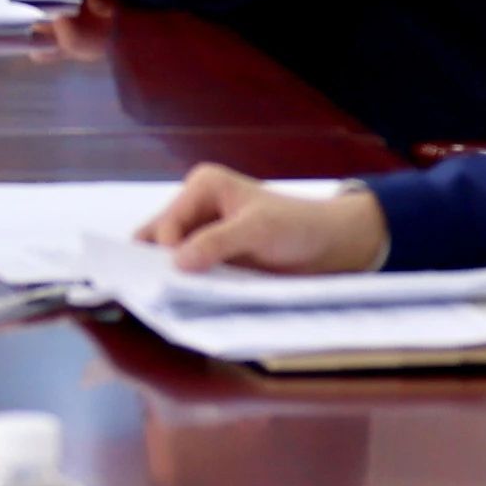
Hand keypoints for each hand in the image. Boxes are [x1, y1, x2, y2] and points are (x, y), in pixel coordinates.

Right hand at [132, 166, 376, 275]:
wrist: (327, 246)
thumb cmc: (296, 226)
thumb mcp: (258, 230)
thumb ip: (217, 242)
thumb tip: (177, 261)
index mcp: (203, 186)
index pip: (168, 224)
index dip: (167, 253)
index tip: (175, 280)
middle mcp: (197, 206)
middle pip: (159, 238)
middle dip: (158, 263)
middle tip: (159, 292)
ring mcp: (202, 233)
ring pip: (169, 258)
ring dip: (172, 277)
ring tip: (173, 298)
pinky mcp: (211, 257)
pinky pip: (187, 272)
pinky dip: (186, 285)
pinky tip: (189, 299)